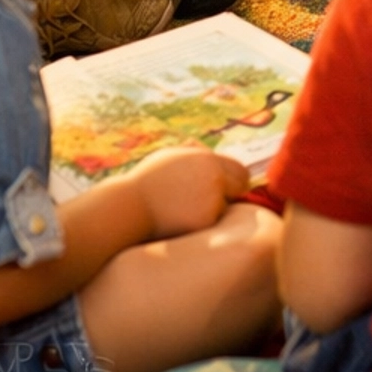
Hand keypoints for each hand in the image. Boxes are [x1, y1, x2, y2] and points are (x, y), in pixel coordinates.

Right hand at [128, 148, 250, 238]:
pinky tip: (182, 221)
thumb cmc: (147, 181)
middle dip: (233, 194)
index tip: (231, 187)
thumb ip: (191, 152)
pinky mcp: (205, 222)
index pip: (240, 170)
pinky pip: (212, 224)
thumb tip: (202, 147)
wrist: (131, 206)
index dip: (237, 180)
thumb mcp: (170, 157)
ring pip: (224, 208)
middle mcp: (215, 179)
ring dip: (213, 210)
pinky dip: (202, 224)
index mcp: (208, 160)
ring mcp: (212, 201)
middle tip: (218, 202)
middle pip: (241, 188)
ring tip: (185, 211)